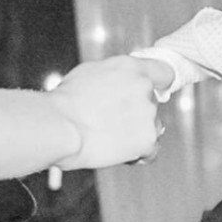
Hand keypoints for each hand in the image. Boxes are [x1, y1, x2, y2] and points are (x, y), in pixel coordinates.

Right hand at [50, 53, 169, 166]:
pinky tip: (119, 152)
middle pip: (153, 103)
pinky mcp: (147, 140)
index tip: (154, 92)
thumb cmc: (64, 102)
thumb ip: (116, 75)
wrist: (56, 126)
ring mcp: (148, 114)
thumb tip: (123, 82)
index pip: (165, 73)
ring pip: (152, 127)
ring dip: (137, 133)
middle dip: (137, 112)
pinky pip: (151, 151)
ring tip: (109, 137)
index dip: (159, 84)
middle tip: (110, 121)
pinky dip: (138, 154)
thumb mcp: (90, 73)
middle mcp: (144, 88)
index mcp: (131, 67)